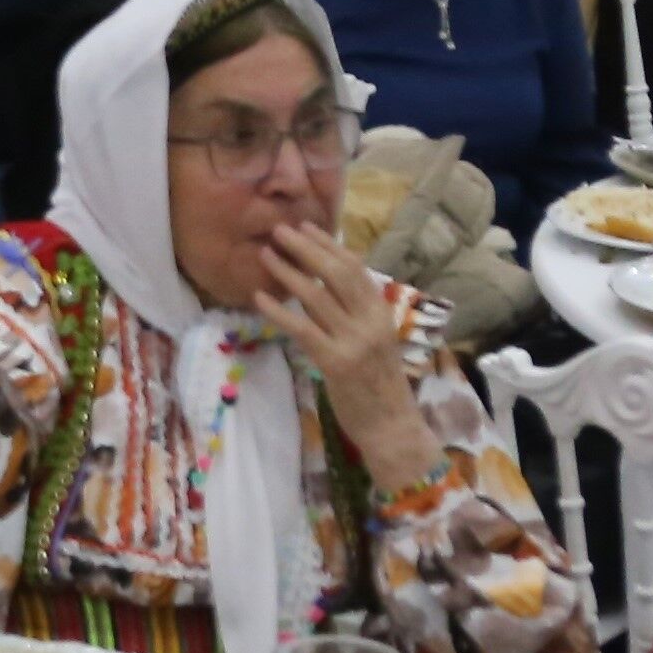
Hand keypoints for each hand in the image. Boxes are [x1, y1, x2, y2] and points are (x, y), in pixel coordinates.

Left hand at [259, 222, 438, 493]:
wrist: (392, 426)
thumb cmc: (379, 385)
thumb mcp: (375, 341)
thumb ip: (356, 314)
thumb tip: (325, 284)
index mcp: (381, 312)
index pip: (354, 268)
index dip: (328, 245)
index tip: (305, 226)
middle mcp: (370, 321)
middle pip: (335, 273)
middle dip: (305, 248)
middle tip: (278, 230)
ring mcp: (354, 341)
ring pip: (317, 297)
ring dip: (288, 272)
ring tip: (265, 255)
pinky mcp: (336, 362)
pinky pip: (302, 329)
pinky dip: (279, 311)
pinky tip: (260, 297)